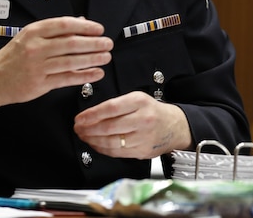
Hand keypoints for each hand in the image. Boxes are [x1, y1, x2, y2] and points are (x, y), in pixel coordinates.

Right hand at [0, 16, 112, 123]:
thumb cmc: (14, 56)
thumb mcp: (30, 36)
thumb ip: (55, 30)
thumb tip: (82, 22)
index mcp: (33, 32)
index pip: (64, 25)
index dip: (85, 27)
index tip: (99, 29)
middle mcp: (35, 47)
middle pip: (70, 43)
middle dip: (93, 44)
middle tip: (108, 43)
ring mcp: (37, 66)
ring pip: (71, 61)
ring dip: (92, 59)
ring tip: (106, 57)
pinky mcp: (39, 84)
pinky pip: (67, 79)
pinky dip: (84, 76)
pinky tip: (96, 73)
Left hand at [73, 91, 191, 158]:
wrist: (174, 126)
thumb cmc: (152, 111)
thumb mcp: (137, 99)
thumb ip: (117, 105)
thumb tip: (91, 115)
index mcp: (140, 102)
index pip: (110, 108)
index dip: (91, 115)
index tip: (79, 118)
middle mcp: (143, 119)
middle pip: (109, 127)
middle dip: (89, 129)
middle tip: (78, 128)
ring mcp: (143, 137)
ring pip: (112, 142)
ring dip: (93, 141)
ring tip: (84, 136)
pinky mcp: (142, 151)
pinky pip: (117, 152)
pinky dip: (103, 149)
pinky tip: (96, 144)